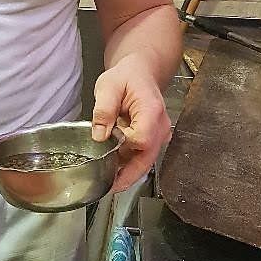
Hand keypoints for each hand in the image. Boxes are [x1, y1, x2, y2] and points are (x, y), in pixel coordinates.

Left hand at [91, 54, 171, 192]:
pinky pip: (143, 157)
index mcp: (151, 110)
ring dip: (128, 173)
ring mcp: (159, 134)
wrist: (141, 72)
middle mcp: (160, 125)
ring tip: (108, 182)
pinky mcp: (154, 140)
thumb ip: (103, 110)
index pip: (141, 139)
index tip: (107, 145)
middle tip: (108, 187)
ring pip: (146, 161)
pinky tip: (114, 171)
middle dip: (128, 175)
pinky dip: (129, 166)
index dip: (123, 147)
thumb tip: (99, 135)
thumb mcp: (108, 86)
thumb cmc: (127, 76)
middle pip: (147, 158)